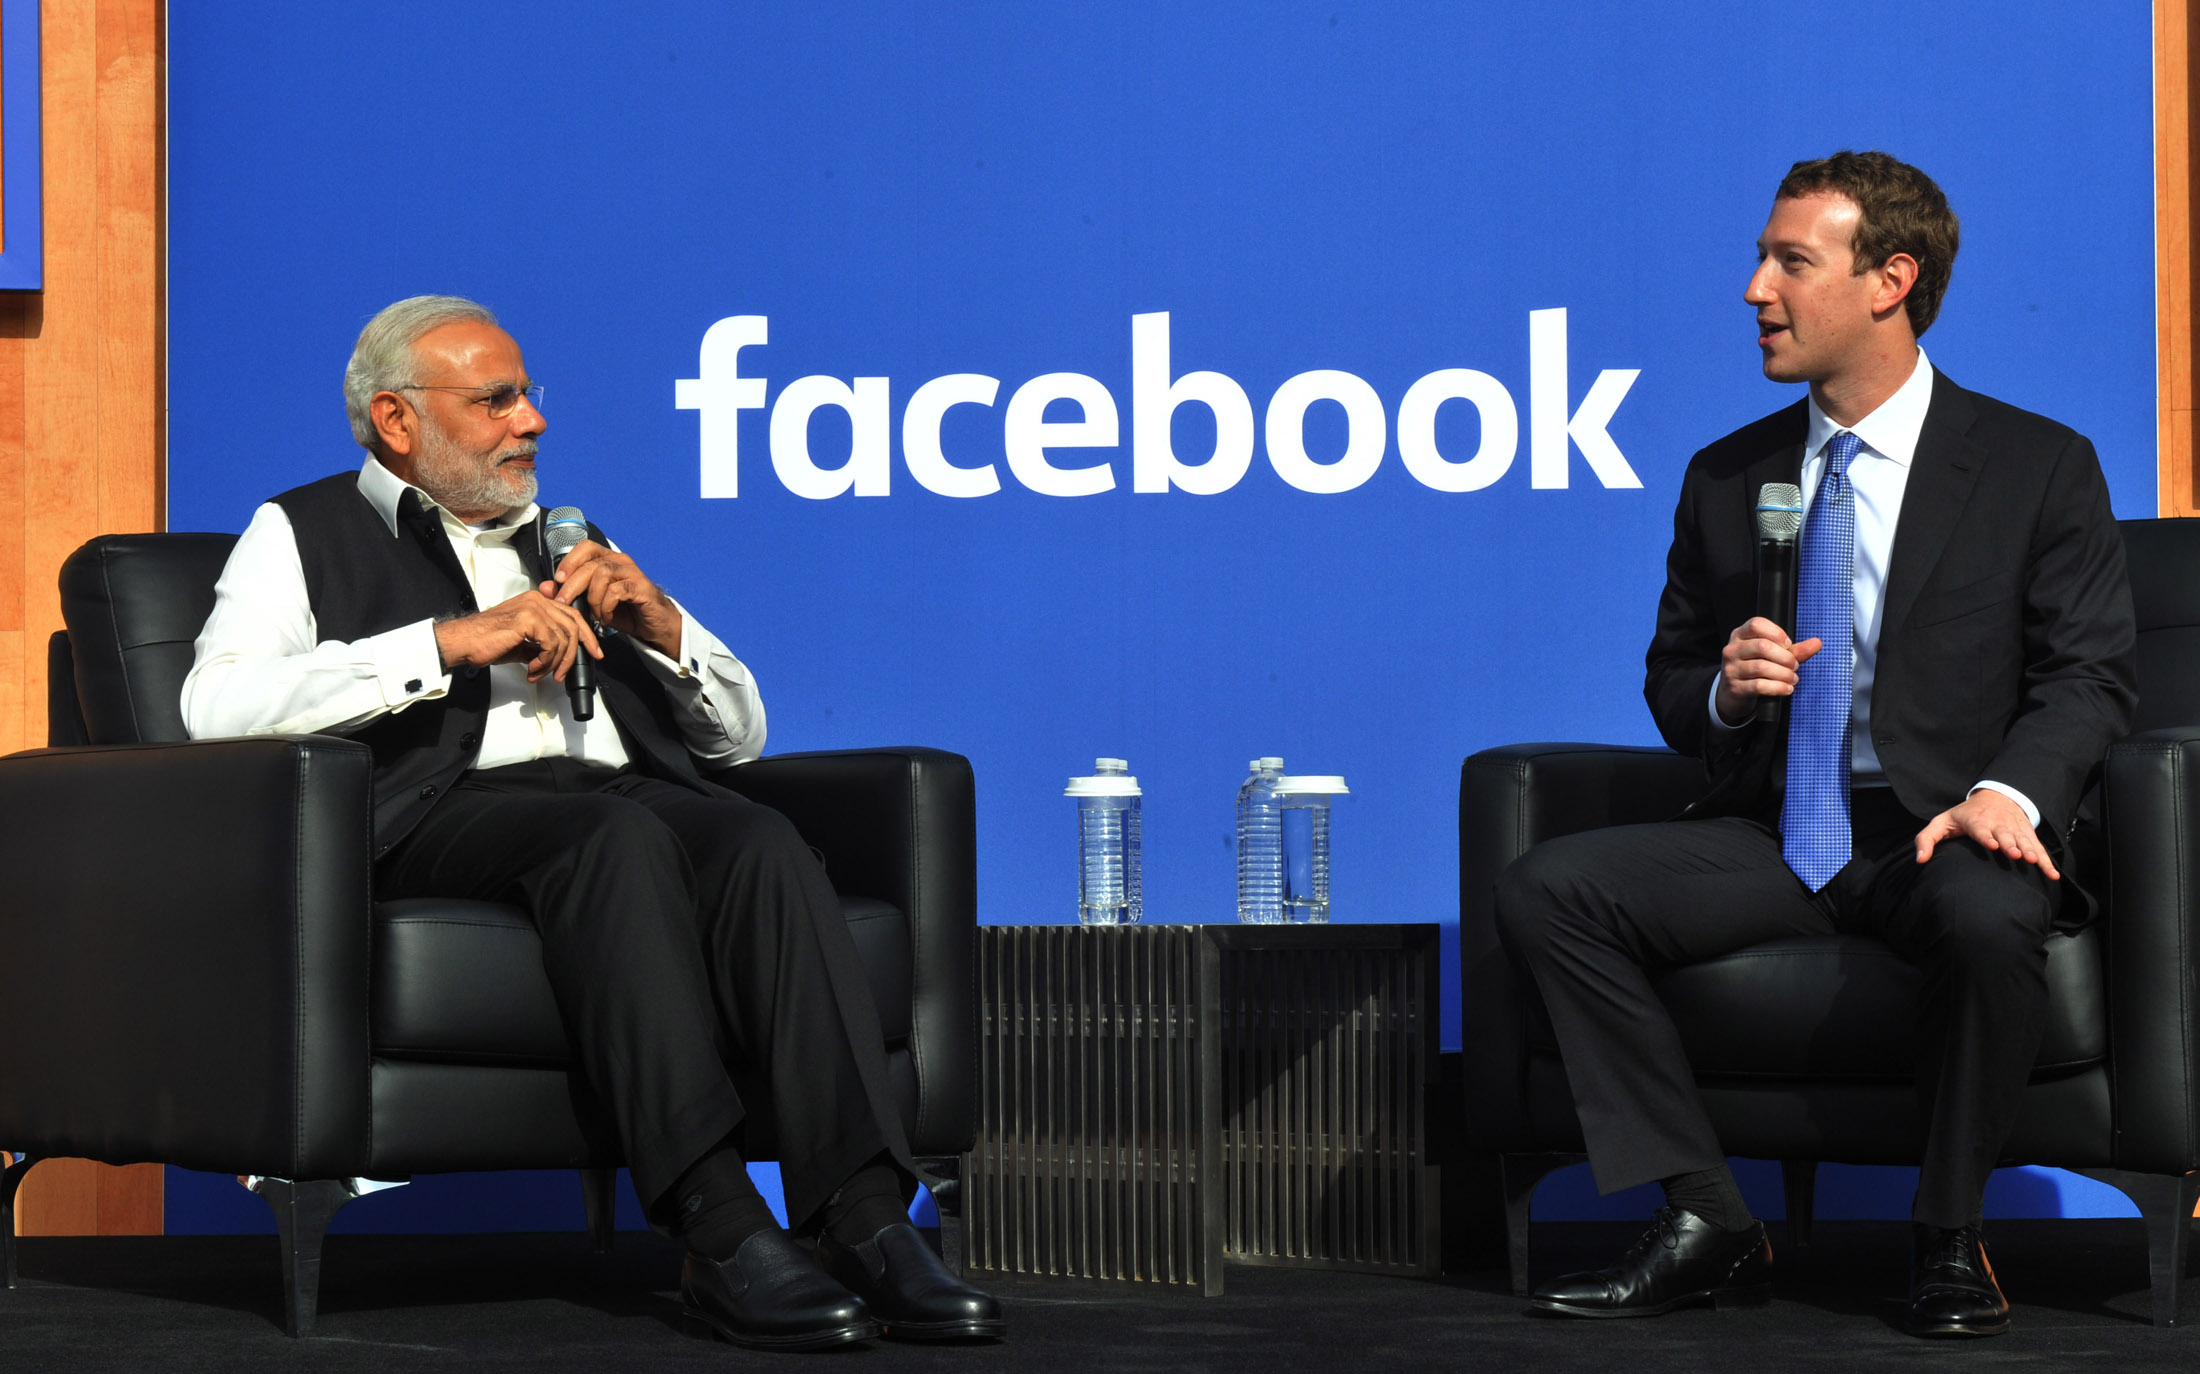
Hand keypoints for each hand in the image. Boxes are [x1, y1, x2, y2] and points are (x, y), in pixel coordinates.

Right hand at [433, 589, 601, 683]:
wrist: (464, 642)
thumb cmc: (487, 642)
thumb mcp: (523, 643)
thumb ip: (542, 644)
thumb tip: (559, 656)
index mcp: (537, 601)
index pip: (573, 615)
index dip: (587, 635)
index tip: (594, 652)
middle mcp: (537, 600)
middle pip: (574, 625)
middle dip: (575, 653)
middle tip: (564, 673)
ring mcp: (533, 607)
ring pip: (563, 638)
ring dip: (553, 663)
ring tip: (538, 673)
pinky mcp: (528, 619)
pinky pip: (551, 644)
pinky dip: (544, 662)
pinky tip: (531, 670)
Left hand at [549, 540, 683, 658]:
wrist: (654, 625)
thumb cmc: (624, 611)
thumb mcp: (592, 603)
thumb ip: (569, 593)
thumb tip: (546, 587)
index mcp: (608, 560)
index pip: (585, 547)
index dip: (569, 561)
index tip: (558, 580)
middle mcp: (620, 561)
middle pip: (590, 564)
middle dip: (572, 585)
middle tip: (564, 603)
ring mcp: (633, 573)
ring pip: (602, 575)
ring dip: (593, 598)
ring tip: (594, 614)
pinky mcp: (642, 588)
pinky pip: (617, 591)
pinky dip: (607, 606)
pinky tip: (606, 618)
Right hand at [1714, 617, 1823, 724]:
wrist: (1734, 693)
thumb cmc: (1755, 669)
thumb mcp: (1774, 655)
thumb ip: (1795, 650)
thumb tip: (1817, 643)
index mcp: (1740, 635)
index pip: (1757, 625)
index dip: (1777, 633)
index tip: (1788, 645)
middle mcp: (1732, 650)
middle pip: (1762, 646)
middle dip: (1785, 658)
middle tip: (1794, 665)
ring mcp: (1732, 669)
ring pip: (1762, 667)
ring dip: (1784, 674)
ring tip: (1792, 678)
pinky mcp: (1735, 687)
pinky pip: (1759, 685)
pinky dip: (1778, 687)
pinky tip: (1786, 688)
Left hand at [1914, 790, 2059, 880]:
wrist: (1994, 796)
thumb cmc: (1962, 816)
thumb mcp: (1941, 823)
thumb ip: (1926, 839)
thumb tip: (1920, 860)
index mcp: (1974, 820)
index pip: (1979, 828)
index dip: (1985, 835)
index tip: (1991, 844)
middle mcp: (1996, 823)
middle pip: (2004, 834)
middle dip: (2010, 844)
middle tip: (2015, 855)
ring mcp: (2013, 828)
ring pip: (2022, 840)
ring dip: (2029, 850)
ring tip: (2033, 861)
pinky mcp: (2026, 834)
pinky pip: (2037, 848)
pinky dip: (2045, 860)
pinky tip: (2051, 874)